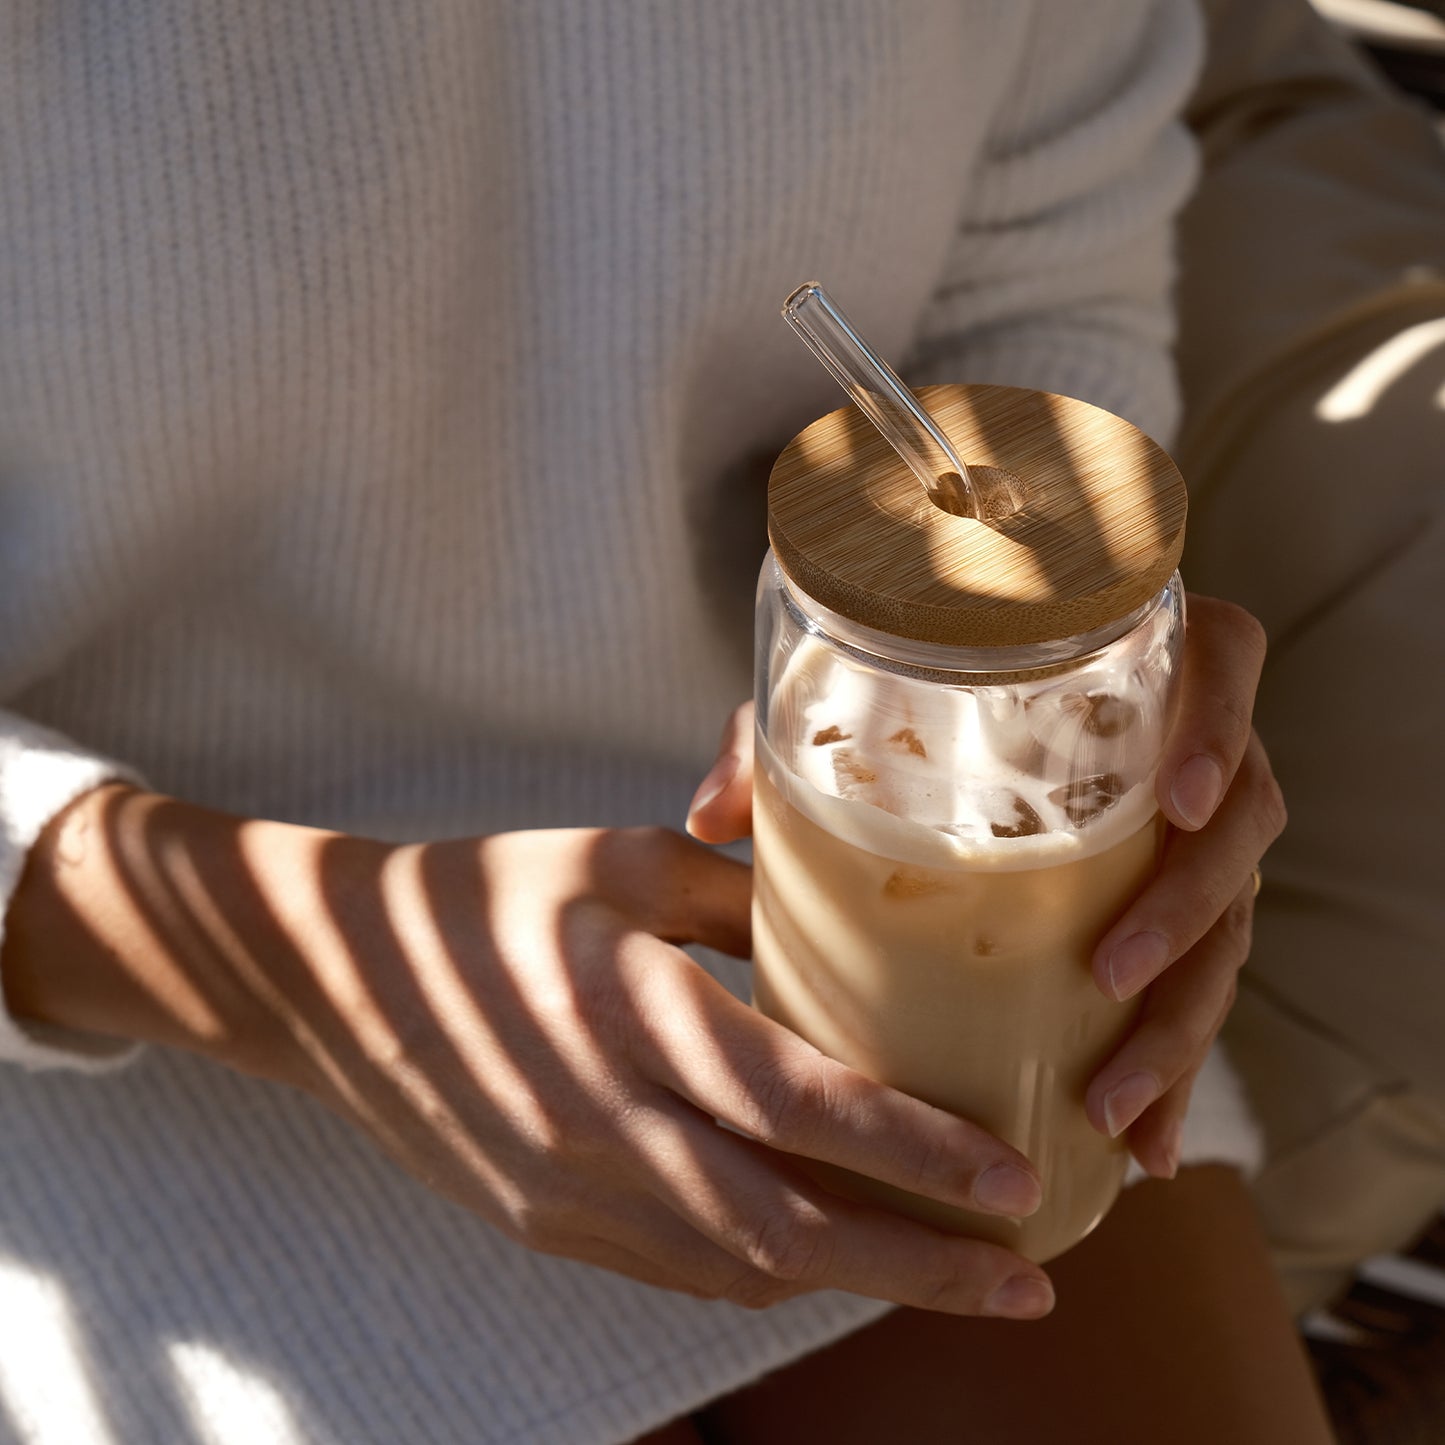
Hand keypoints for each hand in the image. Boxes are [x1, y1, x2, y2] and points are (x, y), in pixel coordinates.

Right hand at [1, 788, 1054, 1317]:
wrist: (334, 977)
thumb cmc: (484, 897)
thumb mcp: (618, 859)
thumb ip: (740, 898)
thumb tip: (849, 930)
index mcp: (629, 1015)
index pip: (804, 1107)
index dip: (920, 1152)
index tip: (1016, 1178)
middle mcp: (603, 1126)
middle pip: (790, 1230)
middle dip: (921, 1268)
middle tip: (1028, 1285)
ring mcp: (569, 1194)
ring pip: (740, 1271)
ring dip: (854, 1283)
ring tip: (949, 1275)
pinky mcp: (544, 1223)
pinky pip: (681, 1271)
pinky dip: (771, 1274)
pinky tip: (826, 1257)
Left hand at [687, 593, 1285, 1181]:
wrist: (938, 725)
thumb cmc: (893, 701)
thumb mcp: (836, 705)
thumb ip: (776, 737)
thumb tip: (710, 817)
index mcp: (1127, 661)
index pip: (1224, 663)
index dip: (1222, 724)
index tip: (1176, 803)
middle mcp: (1181, 745)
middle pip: (1241, 820)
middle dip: (1190, 910)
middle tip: (1112, 977)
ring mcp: (1189, 835)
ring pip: (1231, 923)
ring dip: (1185, 1021)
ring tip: (1113, 1107)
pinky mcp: (1175, 911)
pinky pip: (1200, 988)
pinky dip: (1174, 1070)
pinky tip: (1142, 1146)